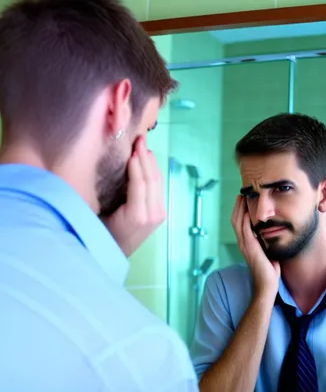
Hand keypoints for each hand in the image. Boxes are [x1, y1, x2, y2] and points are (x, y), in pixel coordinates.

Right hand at [102, 136, 165, 256]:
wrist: (115, 253)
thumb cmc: (101, 232)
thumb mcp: (100, 214)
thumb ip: (108, 194)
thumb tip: (113, 168)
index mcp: (136, 216)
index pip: (140, 184)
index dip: (137, 164)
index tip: (131, 148)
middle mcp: (152, 215)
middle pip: (151, 180)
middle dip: (146, 157)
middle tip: (139, 139)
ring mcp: (158, 214)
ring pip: (157, 182)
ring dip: (150, 162)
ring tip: (143, 145)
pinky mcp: (160, 213)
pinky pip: (158, 188)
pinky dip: (153, 172)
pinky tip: (148, 160)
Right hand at [231, 195, 279, 297]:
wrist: (267, 285)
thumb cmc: (269, 270)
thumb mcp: (267, 250)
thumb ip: (265, 240)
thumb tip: (272, 230)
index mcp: (246, 243)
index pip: (239, 222)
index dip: (240, 210)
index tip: (245, 198)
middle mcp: (242, 243)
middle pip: (235, 219)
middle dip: (238, 205)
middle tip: (242, 192)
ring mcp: (244, 245)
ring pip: (237, 222)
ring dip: (239, 208)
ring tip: (243, 196)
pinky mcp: (249, 248)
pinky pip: (244, 230)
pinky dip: (244, 218)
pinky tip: (246, 209)